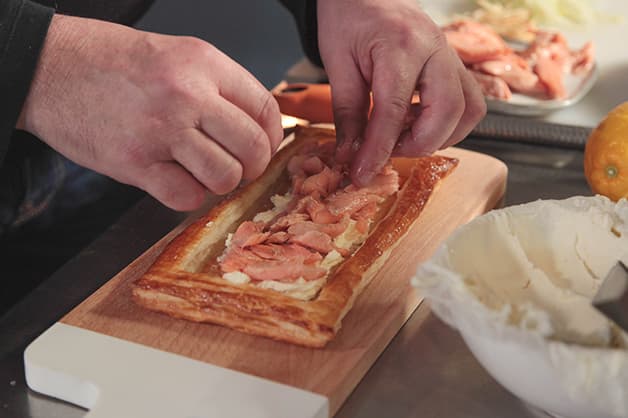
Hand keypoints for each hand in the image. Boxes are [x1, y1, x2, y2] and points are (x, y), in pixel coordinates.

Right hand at [18, 14, 282, 210]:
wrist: (51, 68)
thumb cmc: (113, 63)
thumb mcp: (177, 56)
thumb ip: (219, 88)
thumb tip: (256, 128)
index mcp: (204, 64)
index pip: (265, 110)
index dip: (273, 137)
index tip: (265, 148)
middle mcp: (188, 95)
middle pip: (253, 147)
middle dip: (253, 167)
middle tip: (239, 167)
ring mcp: (161, 130)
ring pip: (225, 177)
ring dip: (220, 182)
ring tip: (203, 172)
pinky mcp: (134, 163)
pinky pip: (186, 197)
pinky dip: (189, 196)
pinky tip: (176, 179)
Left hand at [317, 0, 485, 185]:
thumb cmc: (349, 18)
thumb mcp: (337, 63)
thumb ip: (347, 112)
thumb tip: (351, 156)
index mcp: (400, 46)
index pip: (394, 111)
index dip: (378, 150)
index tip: (362, 175)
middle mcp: (436, 50)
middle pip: (447, 113)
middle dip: (418, 145)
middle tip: (388, 152)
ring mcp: (451, 56)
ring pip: (469, 110)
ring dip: (440, 136)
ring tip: (404, 136)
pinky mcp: (454, 65)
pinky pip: (468, 102)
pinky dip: (448, 123)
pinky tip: (418, 122)